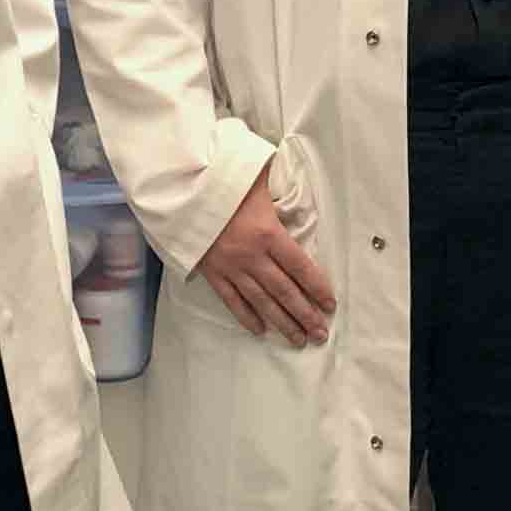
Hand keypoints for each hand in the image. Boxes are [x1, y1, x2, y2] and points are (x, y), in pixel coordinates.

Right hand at [197, 170, 335, 345]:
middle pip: (284, 291)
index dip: (317, 288)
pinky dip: (246, 317)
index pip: (300, 267)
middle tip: (320, 334)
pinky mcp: (211, 273)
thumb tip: (291, 170)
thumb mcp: (255, 177)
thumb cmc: (221, 181)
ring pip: (261, 302)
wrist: (180, 192)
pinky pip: (232, 300)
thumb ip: (276, 182)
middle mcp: (252, 256)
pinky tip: (260, 330)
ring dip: (282, 323)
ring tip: (298, 339)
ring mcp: (231, 268)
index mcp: (268, 233)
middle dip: (305, 314)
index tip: (330, 304)